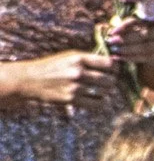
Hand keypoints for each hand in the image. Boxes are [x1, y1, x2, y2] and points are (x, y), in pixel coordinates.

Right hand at [0, 48, 114, 109]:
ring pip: (105, 92)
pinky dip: (100, 102)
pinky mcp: (71, 99)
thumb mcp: (68, 56)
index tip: (112, 70)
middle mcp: (78, 72)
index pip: (109, 63)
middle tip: (108, 82)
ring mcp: (75, 87)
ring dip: (106, 92)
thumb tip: (111, 63)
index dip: (114, 68)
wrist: (31, 80)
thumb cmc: (52, 66)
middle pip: (109, 80)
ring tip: (101, 90)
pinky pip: (96, 104)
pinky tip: (97, 99)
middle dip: (111, 81)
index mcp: (78, 58)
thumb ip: (88, 59)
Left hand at [103, 13, 153, 78]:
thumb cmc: (150, 35)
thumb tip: (110, 31)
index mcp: (151, 22)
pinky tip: (120, 58)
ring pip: (143, 48)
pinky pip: (145, 58)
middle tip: (111, 42)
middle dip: (124, 39)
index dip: (124, 26)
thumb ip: (129, 28)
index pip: (137, 22)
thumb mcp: (142, 27)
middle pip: (141, 36)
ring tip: (114, 51)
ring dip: (127, 51)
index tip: (112, 32)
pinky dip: (131, 58)